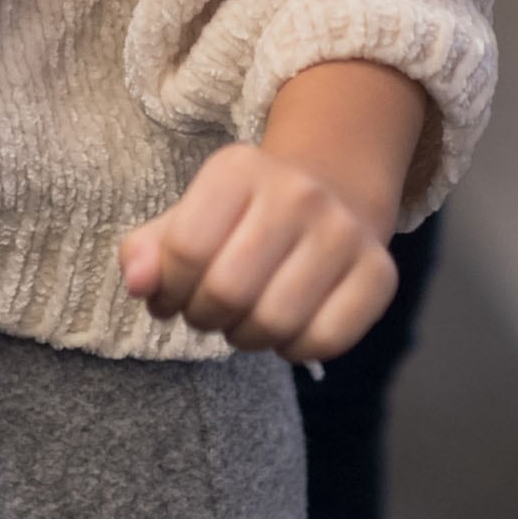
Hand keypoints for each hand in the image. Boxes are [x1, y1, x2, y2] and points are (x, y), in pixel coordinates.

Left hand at [120, 142, 401, 360]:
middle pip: (228, 289)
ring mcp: (344, 231)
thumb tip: (137, 283)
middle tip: (208, 313)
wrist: (333, 192)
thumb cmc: (243, 218)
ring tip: (243, 322)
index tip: (171, 296)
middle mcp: (298, 192)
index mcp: (239, 168)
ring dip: (246, 338)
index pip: (184, 249)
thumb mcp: (189, 217)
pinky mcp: (380, 272)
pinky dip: (295, 350)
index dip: (167, 290)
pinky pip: (325, 340)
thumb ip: (149, 251)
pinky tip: (287, 331)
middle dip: (204, 317)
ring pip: (276, 321)